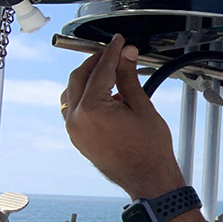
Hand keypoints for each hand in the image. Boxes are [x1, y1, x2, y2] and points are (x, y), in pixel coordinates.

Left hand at [62, 34, 184, 199]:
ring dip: (88, 78)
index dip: (112, 52)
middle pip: (80, 77)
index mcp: (92, 109)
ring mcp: (74, 130)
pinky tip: (105, 94)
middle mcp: (77, 119)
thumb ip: (129, 78)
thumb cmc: (150, 150)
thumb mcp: (142, 107)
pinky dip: (85, 95)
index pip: (100, 70)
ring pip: (72, 92)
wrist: (148, 178)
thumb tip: (126, 56)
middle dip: (97, 62)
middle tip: (115, 54)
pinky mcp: (77, 137)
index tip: (119, 43)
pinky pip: (74, 108)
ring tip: (110, 73)